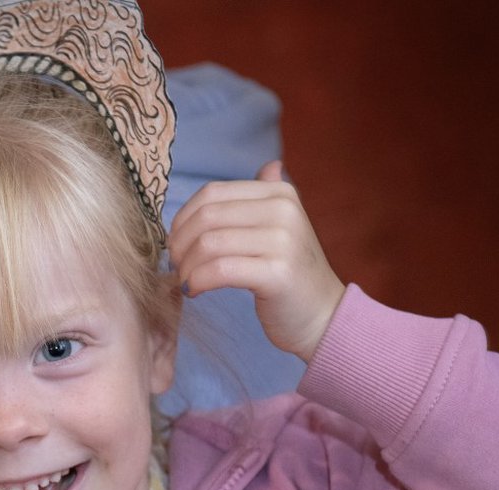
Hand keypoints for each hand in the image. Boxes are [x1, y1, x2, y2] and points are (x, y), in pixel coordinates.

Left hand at [167, 160, 344, 362]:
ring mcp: (283, 241)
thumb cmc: (291, 275)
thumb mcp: (283, 228)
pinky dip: (197, 281)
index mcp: (280, 194)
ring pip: (209, 244)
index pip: (212, 193)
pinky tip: (194, 291)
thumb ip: (268, 199)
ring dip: (186, 266)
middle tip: (176, 265)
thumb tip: (269, 165)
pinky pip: (219, 270)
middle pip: (206, 217)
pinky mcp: (277, 273)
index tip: (176, 243)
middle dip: (180, 243)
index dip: (183, 218)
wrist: (323, 315)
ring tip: (185, 280)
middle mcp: (283, 210)